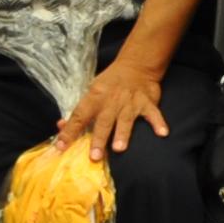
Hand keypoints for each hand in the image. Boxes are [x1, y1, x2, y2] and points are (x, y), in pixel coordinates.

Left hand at [56, 53, 172, 155]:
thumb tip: (61, 126)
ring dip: (122, 134)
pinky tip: (162, 133)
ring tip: (119, 149)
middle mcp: (111, 101)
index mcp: (94, 98)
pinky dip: (158, 123)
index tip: (61, 147)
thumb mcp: (91, 91)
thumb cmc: (110, 83)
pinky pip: (153, 114)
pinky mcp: (147, 102)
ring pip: (125, 120)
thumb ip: (79, 112)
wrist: (136, 65)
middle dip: (99, 139)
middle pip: (103, 122)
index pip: (79, 116)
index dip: (69, 131)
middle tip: (94, 156)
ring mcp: (130, 102)